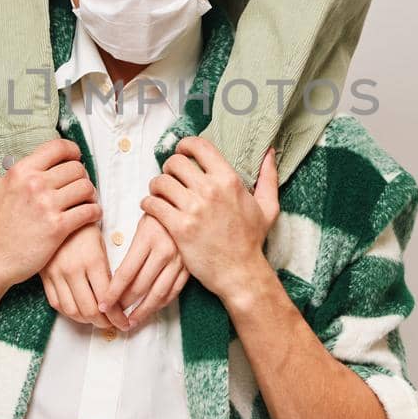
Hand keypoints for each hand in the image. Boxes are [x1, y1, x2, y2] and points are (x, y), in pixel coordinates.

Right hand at [0, 129, 100, 294]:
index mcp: (21, 171)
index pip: (58, 148)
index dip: (72, 151)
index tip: (75, 158)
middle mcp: (35, 184)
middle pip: (76, 168)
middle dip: (82, 176)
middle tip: (80, 186)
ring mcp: (47, 206)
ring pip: (86, 188)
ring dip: (91, 194)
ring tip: (87, 200)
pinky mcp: (58, 227)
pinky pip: (89, 211)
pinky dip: (95, 212)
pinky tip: (90, 215)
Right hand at [41, 222, 117, 329]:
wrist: (56, 211)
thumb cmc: (83, 225)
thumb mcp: (101, 242)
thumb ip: (107, 272)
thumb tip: (117, 298)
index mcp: (92, 260)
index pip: (107, 299)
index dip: (117, 316)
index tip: (125, 322)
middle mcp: (73, 269)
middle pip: (90, 310)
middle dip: (105, 323)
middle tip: (114, 325)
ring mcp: (56, 274)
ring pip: (73, 310)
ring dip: (87, 321)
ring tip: (98, 321)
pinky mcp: (44, 275)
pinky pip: (56, 303)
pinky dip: (69, 313)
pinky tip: (79, 313)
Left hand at [99, 212, 187, 328]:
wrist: (189, 205)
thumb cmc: (160, 214)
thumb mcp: (142, 225)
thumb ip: (131, 252)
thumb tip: (117, 280)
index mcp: (148, 239)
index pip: (126, 273)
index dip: (113, 293)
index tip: (103, 305)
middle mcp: (164, 251)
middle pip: (140, 286)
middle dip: (125, 305)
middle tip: (114, 317)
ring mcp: (179, 260)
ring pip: (158, 293)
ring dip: (143, 310)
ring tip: (131, 321)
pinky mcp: (189, 267)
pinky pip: (174, 290)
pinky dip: (161, 303)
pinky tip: (152, 309)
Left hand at [140, 138, 279, 299]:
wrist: (240, 273)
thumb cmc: (252, 240)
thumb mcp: (267, 206)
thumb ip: (268, 177)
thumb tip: (269, 152)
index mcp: (229, 180)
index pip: (199, 146)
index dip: (185, 145)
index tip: (181, 152)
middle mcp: (210, 190)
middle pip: (175, 162)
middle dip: (168, 168)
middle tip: (169, 178)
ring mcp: (194, 209)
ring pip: (161, 182)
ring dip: (156, 187)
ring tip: (159, 194)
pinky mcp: (179, 227)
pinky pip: (153, 204)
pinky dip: (148, 204)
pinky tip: (152, 208)